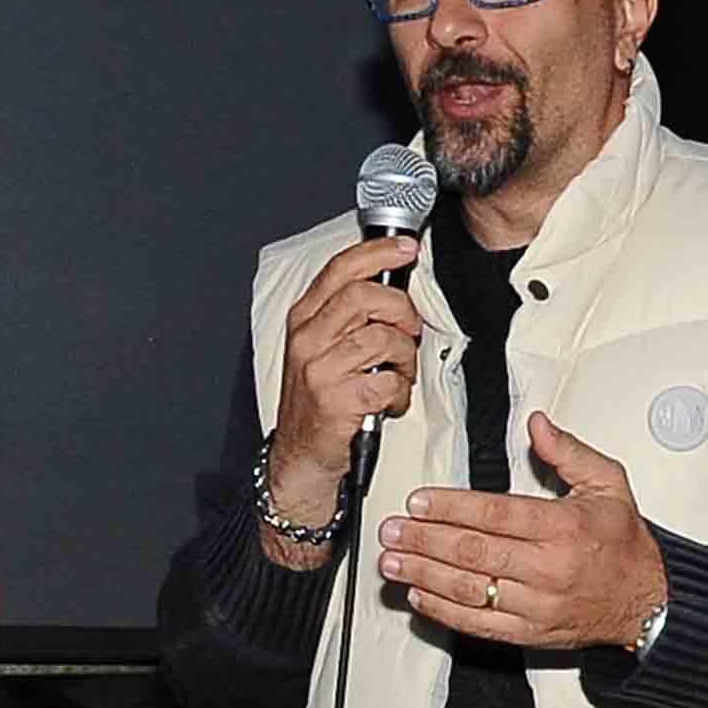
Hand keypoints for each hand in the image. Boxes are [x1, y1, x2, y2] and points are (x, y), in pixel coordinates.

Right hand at [264, 228, 426, 545]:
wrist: (300, 458)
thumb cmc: (319, 402)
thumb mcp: (323, 348)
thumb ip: (350, 313)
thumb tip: (394, 281)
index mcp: (304, 319)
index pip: (341, 268)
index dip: (380, 252)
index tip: (407, 250)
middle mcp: (307, 340)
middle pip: (366, 295)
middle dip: (401, 311)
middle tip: (407, 331)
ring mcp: (318, 370)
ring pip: (382, 337)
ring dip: (404, 357)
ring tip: (398, 373)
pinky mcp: (335, 401)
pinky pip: (387, 381)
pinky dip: (398, 392)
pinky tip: (389, 400)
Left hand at [372, 413, 669, 653]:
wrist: (647, 601)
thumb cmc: (624, 545)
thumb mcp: (608, 485)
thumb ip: (569, 452)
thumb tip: (537, 425)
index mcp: (564, 527)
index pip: (495, 514)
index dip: (450, 508)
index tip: (419, 502)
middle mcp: (548, 568)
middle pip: (473, 551)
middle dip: (424, 539)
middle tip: (393, 531)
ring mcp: (536, 604)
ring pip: (468, 588)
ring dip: (423, 574)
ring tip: (393, 561)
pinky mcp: (528, 633)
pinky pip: (477, 624)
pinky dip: (443, 610)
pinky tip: (419, 595)